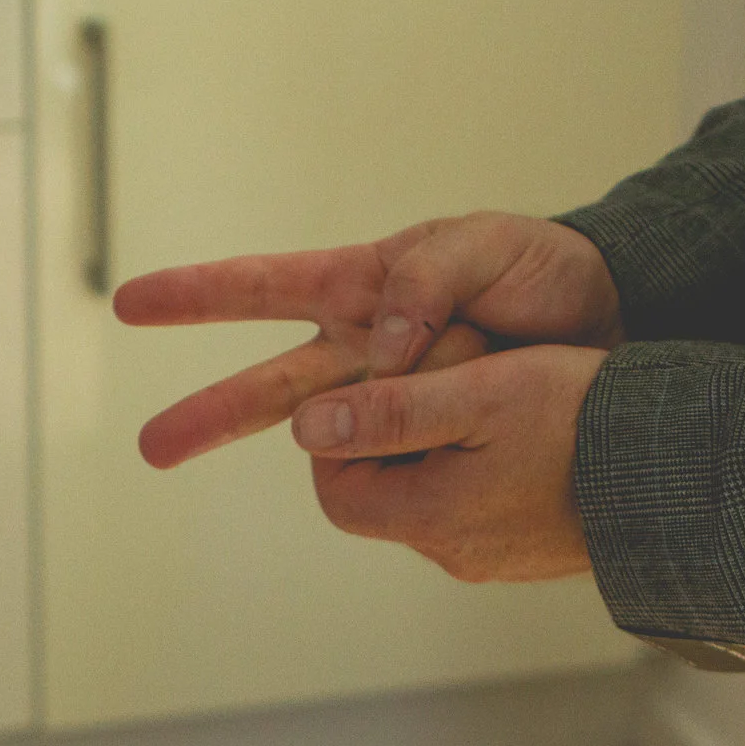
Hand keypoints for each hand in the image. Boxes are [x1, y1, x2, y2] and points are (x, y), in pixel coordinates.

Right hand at [113, 213, 620, 466]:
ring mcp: (391, 399)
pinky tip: (371, 500)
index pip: (262, 287)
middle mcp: (359, 347)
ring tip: (220, 500)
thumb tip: (376, 352)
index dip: (195, 295)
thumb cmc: (541, 268)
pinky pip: (394, 461)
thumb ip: (426, 284)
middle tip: (149, 447)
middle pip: (267, 383)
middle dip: (206, 413)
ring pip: (314, 437)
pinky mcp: (429, 436)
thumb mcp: (486, 245)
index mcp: (360, 284)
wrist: (616, 320)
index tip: (129, 303)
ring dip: (273, 472)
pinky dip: (389, 473)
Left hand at [294, 342, 607, 582]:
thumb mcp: (478, 394)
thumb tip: (306, 425)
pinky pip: (479, 505)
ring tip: (490, 391)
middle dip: (396, 428)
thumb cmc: (584, 421)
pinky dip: (482, 462)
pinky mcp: (528, 550)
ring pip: (431, 493)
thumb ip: (388, 410)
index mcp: (431, 518)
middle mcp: (454, 552)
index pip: (336, 487)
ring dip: (442, 440)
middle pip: (382, 490)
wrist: (684, 470)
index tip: (382, 382)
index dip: (343, 432)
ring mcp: (493, 558)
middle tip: (445, 374)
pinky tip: (522, 424)